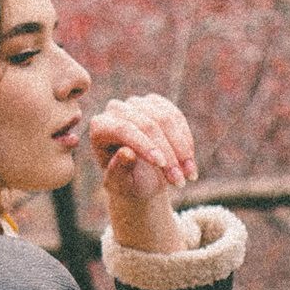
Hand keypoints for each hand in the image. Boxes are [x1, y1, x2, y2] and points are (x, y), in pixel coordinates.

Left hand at [87, 90, 197, 251]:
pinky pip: (176, 117)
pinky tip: (189, 161)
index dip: (145, 145)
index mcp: (99, 127)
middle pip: (147, 124)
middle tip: (180, 181)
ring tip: (189, 175)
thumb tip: (127, 153)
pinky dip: (186, 141)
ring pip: (165, 119)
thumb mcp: (120, 185)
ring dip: (181, 149)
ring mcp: (137, 104)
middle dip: (168, 153)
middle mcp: (116, 110)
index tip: (163, 165)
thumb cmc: (125, 184)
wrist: (140, 181)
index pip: (123, 129)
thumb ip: (119, 171)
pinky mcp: (156, 104)